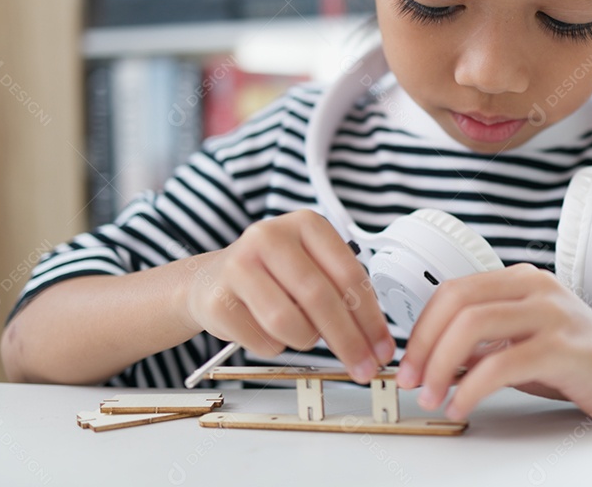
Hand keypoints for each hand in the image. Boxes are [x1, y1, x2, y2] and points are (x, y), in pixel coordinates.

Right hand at [181, 210, 393, 382]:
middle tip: (363, 366)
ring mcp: (239, 266)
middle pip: (321, 298)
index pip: (349, 274)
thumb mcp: (312, 267)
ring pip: (290, 323)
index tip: (382, 346)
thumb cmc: (271, 276)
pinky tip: (266, 329)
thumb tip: (375, 338)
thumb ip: (343, 292)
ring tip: (301, 333)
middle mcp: (270, 237)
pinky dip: (274, 346)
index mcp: (305, 224)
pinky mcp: (218, 299)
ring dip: (305, 340)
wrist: (210, 281)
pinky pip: (263, 341)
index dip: (371, 317)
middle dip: (348, 341)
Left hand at [395, 264, 591, 422]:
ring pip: (473, 326)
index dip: (422, 327)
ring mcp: (551, 314)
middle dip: (424, 345)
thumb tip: (432, 357)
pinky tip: (463, 405)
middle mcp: (535, 287)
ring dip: (441, 366)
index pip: (453, 290)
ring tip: (434, 397)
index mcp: (522, 280)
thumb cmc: (579, 360)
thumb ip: (481, 344)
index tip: (410, 362)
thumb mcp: (520, 344)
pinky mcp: (564, 347)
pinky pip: (501, 364)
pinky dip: (471, 388)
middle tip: (414, 381)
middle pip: (457, 302)